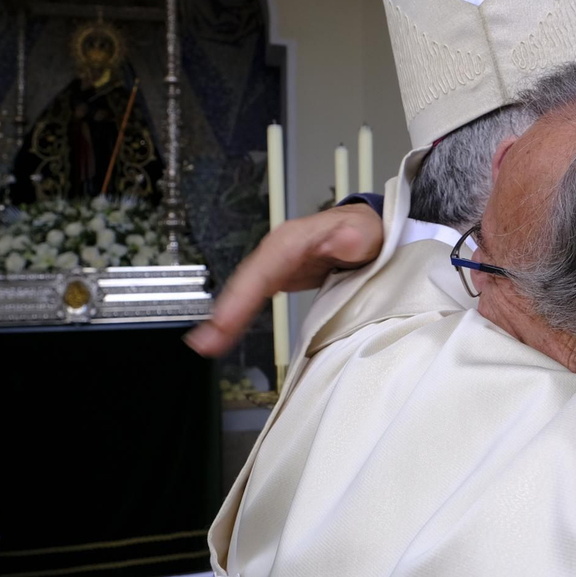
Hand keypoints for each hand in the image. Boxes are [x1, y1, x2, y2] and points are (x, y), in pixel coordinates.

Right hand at [185, 203, 383, 356]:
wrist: (369, 232)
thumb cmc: (368, 231)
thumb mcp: (370, 231)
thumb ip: (358, 236)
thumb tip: (349, 238)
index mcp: (298, 238)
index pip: (267, 265)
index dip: (246, 292)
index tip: (228, 319)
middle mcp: (279, 250)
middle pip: (247, 279)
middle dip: (226, 311)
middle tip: (205, 343)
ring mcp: (275, 264)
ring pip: (244, 290)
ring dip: (224, 318)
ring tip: (205, 345)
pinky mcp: (277, 278)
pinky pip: (252, 297)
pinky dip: (236, 317)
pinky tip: (221, 336)